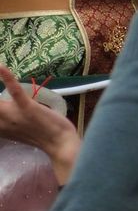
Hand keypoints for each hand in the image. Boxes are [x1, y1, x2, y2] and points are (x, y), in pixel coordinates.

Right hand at [0, 67, 79, 184]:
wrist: (59, 143)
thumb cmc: (41, 136)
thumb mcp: (16, 130)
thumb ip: (5, 121)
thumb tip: (3, 108)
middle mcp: (1, 122)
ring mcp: (13, 113)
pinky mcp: (27, 106)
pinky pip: (15, 91)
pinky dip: (7, 78)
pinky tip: (0, 67)